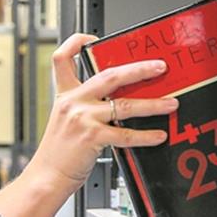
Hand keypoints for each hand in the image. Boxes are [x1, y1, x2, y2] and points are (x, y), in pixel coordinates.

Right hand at [29, 33, 178, 189]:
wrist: (46, 177)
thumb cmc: (58, 154)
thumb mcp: (65, 122)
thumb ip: (85, 106)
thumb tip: (117, 100)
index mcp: (65, 95)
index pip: (63, 58)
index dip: (76, 42)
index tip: (94, 39)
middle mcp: (73, 102)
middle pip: (109, 75)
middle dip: (139, 69)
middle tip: (160, 68)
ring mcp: (82, 118)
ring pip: (125, 105)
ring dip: (153, 104)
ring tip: (170, 104)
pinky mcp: (91, 137)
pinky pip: (126, 134)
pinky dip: (145, 135)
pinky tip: (157, 135)